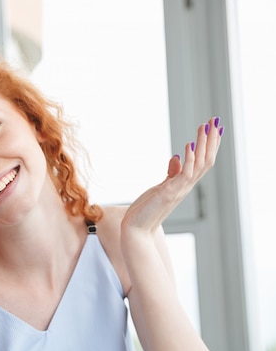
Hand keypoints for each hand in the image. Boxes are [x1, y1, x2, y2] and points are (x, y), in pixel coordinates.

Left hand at [122, 117, 222, 234]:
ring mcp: (179, 190)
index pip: (203, 162)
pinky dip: (189, 159)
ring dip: (203, 144)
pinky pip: (185, 174)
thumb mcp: (161, 187)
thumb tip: (176, 157)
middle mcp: (185, 187)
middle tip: (215, 121)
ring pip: (200, 164)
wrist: (136, 229)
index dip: (210, 146)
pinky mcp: (170, 193)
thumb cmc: (146, 210)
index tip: (214, 128)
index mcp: (184, 185)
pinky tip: (189, 145)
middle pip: (206, 160)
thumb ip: (171, 173)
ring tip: (205, 127)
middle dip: (211, 140)